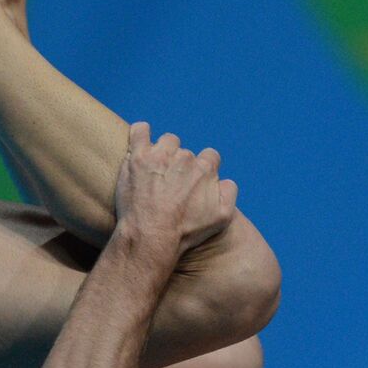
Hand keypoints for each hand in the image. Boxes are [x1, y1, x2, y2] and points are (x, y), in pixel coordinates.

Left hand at [114, 122, 238, 255]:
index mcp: (205, 168)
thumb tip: (225, 180)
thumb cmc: (185, 231)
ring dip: (163, 152)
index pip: (210, 157)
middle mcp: (185, 158)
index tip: (192, 181)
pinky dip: (141, 133)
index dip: (203, 168)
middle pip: (185, 152)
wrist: (152, 236)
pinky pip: (140, 131)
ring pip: (166, 141)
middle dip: (180, 165)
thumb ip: (230, 193)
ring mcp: (160, 155)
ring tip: (156, 170)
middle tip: (171, 184)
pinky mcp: (138, 157)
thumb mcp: (221, 217)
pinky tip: (142, 142)